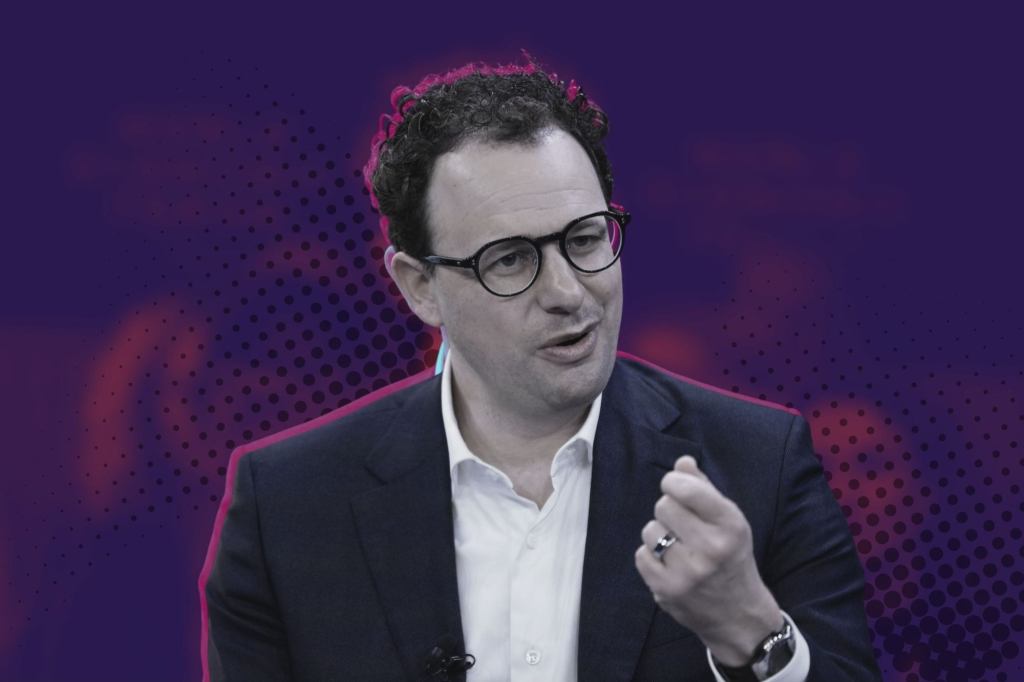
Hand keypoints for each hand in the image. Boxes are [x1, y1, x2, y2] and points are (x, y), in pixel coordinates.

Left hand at [634, 456, 783, 665]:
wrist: (738, 615)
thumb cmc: (731, 558)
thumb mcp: (729, 521)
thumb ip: (704, 489)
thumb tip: (682, 462)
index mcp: (730, 525)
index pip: (687, 488)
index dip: (674, 482)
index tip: (675, 487)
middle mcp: (711, 548)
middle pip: (663, 505)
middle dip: (669, 510)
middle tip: (683, 525)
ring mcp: (687, 571)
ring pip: (650, 530)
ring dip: (660, 534)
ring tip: (679, 547)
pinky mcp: (666, 590)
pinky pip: (641, 555)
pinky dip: (651, 557)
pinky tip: (670, 565)